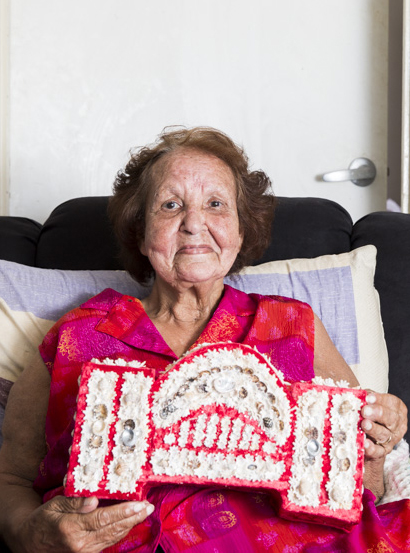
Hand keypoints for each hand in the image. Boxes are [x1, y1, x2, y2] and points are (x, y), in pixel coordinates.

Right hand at [18, 495, 154, 552]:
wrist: (28, 544)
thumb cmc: (41, 521)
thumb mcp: (53, 505)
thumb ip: (75, 502)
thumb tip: (94, 499)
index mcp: (71, 528)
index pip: (103, 519)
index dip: (123, 511)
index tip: (139, 504)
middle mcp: (80, 544)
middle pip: (113, 529)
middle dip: (133, 517)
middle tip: (149, 506)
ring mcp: (84, 552)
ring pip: (113, 537)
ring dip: (131, 524)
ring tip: (144, 512)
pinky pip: (108, 542)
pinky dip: (121, 531)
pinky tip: (130, 522)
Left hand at [361, 391, 407, 458]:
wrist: (371, 438)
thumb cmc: (370, 415)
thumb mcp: (370, 404)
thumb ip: (365, 398)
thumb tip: (355, 394)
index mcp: (396, 409)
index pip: (391, 403)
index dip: (380, 400)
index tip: (368, 398)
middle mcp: (397, 425)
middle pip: (391, 419)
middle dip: (378, 413)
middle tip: (365, 411)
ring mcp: (391, 439)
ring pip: (384, 434)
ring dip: (374, 429)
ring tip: (364, 424)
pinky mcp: (383, 451)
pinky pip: (379, 451)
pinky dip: (372, 448)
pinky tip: (365, 443)